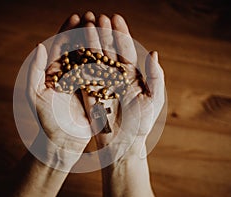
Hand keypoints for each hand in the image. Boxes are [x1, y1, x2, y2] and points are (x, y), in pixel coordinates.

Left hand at [27, 14, 91, 169]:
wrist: (63, 141)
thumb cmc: (47, 120)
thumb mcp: (35, 95)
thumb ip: (35, 69)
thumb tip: (39, 45)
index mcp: (52, 71)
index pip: (60, 45)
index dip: (66, 30)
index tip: (76, 17)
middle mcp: (68, 73)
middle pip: (76, 47)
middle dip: (83, 31)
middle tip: (93, 16)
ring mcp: (82, 80)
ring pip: (90, 56)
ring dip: (96, 41)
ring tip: (104, 27)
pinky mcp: (94, 90)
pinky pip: (100, 71)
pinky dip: (106, 59)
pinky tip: (113, 48)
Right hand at [81, 14, 164, 157]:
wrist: (121, 145)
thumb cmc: (140, 125)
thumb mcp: (153, 99)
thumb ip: (155, 76)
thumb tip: (154, 52)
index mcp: (132, 76)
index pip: (126, 49)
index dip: (121, 33)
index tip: (116, 17)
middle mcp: (115, 76)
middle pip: (109, 50)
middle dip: (104, 33)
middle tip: (98, 17)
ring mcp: (101, 83)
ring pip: (95, 58)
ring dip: (91, 42)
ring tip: (86, 24)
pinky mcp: (88, 92)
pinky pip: (83, 73)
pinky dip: (80, 59)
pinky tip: (75, 44)